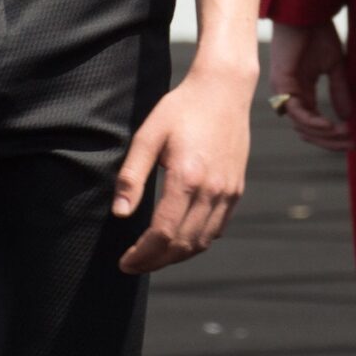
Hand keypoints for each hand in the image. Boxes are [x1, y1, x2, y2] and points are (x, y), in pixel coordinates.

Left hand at [112, 60, 253, 272]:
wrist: (223, 91)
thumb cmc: (181, 109)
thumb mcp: (148, 136)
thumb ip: (132, 176)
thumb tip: (119, 213)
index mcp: (187, 177)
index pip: (163, 233)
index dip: (142, 254)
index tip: (125, 262)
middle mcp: (212, 190)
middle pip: (183, 244)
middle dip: (155, 261)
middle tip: (133, 265)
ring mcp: (228, 192)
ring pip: (202, 241)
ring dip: (176, 256)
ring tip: (152, 257)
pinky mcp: (236, 189)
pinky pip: (217, 228)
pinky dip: (196, 242)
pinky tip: (178, 240)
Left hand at [269, 20, 353, 152]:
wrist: (306, 11)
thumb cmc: (317, 32)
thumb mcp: (335, 66)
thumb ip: (339, 90)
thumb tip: (346, 117)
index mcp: (302, 92)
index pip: (315, 124)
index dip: (333, 136)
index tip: (354, 140)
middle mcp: (290, 95)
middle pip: (307, 130)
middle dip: (330, 141)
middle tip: (352, 143)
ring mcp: (283, 90)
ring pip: (301, 125)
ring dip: (324, 133)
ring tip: (345, 133)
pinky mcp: (280, 82)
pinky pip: (294, 111)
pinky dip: (311, 121)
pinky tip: (329, 124)